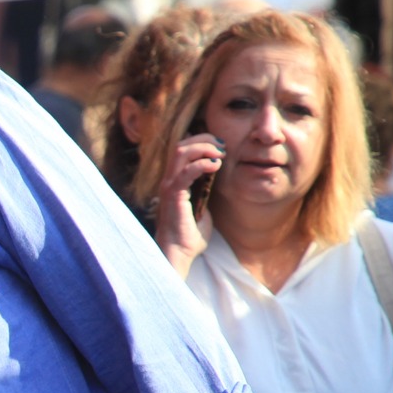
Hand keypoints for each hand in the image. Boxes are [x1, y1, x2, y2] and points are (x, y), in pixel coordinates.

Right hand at [155, 134, 222, 274]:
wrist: (179, 252)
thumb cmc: (190, 234)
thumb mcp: (203, 206)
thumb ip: (206, 190)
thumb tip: (216, 180)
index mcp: (175, 181)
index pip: (183, 150)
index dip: (202, 142)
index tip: (221, 147)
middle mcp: (169, 180)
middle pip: (181, 145)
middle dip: (204, 140)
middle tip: (222, 146)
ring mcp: (169, 186)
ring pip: (181, 152)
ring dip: (203, 147)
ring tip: (220, 153)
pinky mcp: (174, 195)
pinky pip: (186, 172)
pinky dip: (202, 164)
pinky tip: (216, 166)